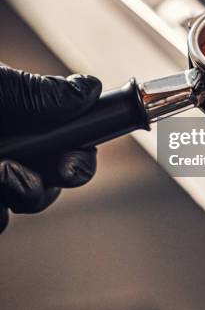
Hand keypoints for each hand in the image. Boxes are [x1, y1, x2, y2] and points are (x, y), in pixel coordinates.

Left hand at [0, 66, 101, 231]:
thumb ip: (38, 92)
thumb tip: (90, 89)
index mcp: (28, 115)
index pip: (74, 137)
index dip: (80, 155)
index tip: (69, 166)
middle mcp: (19, 146)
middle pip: (60, 173)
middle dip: (53, 178)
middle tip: (22, 173)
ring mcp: (1, 174)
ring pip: (32, 199)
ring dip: (22, 193)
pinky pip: (1, 220)